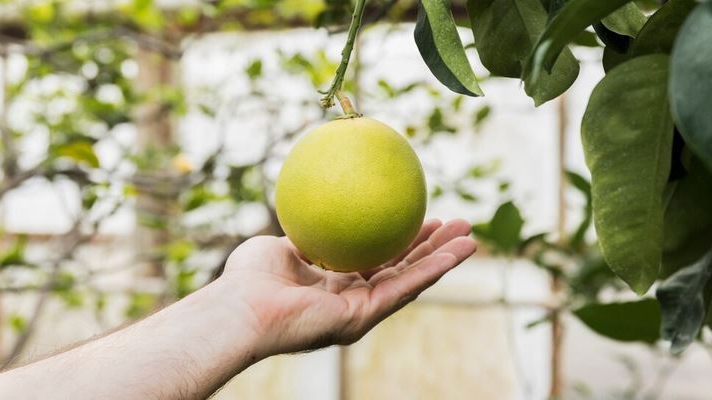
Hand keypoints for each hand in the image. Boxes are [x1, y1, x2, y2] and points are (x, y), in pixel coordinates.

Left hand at [218, 219, 475, 356]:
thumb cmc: (249, 277)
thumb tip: (320, 199)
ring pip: (410, 281)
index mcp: (335, 283)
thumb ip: (307, 229)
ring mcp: (359, 311)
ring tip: (471, 238)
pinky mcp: (362, 318)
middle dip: (430, 248)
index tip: (418, 217)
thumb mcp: (281, 242)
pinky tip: (455, 253)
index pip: (376, 259)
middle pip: (400, 269)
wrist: (240, 307)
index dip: (401, 240)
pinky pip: (403, 288)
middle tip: (455, 225)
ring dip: (443, 260)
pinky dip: (432, 271)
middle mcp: (352, 299)